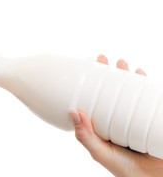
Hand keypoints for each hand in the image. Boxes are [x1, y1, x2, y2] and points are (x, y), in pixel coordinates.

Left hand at [69, 54, 162, 176]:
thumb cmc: (125, 170)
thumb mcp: (101, 152)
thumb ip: (86, 136)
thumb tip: (73, 111)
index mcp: (104, 123)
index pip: (96, 98)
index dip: (91, 83)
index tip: (86, 67)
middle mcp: (119, 117)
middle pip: (113, 90)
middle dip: (109, 73)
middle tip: (103, 59)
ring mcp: (136, 115)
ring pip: (130, 90)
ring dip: (126, 74)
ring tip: (122, 64)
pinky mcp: (153, 116)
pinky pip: (149, 96)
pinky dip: (146, 84)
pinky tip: (141, 74)